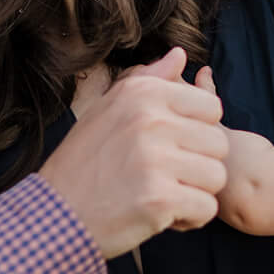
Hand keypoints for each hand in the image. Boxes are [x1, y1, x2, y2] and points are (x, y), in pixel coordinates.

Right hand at [40, 47, 226, 257]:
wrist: (56, 214)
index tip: (171, 148)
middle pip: (218, 144)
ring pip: (216, 177)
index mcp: (142, 93)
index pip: (211, 108)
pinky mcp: (160, 199)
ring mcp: (156, 160)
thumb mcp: (108, 108)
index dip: (197, 133)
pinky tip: (163, 215)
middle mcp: (151, 120)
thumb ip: (149, 79)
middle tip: (165, 177)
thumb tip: (180, 54)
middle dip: (198, 165)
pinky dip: (190, 218)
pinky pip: (207, 208)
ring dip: (195, 192)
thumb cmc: (83, 163)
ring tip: (163, 194)